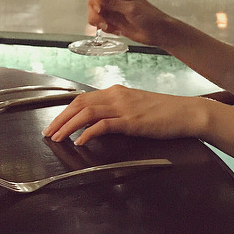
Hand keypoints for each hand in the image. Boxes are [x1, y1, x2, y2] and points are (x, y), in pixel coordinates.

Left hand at [43, 84, 209, 145]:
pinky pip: (104, 125)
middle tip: (47, 132)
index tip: (54, 123)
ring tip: (57, 138)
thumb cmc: (163, 112)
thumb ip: (116, 110)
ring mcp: (124, 107)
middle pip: (79, 103)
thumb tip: (97, 123)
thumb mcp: (135, 106)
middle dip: (60, 118)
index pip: (83, 98)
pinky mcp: (131, 121)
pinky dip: (88, 132)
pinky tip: (80, 141)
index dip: (65, 111)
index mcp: (115, 91)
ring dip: (68, 126)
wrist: (186, 112)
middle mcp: (116, 95)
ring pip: (87, 112)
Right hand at [86, 0, 173, 48]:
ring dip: (98, 22)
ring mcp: (112, 12)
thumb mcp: (131, 8)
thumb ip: (113, 3)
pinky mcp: (113, 23)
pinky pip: (100, 25)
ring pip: (94, 15)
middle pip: (92, 3)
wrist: (157, 32)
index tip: (99, 9)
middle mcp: (113, 0)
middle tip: (103, 22)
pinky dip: (104, 29)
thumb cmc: (150, 17)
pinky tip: (115, 30)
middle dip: (94, 14)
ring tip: (109, 27)